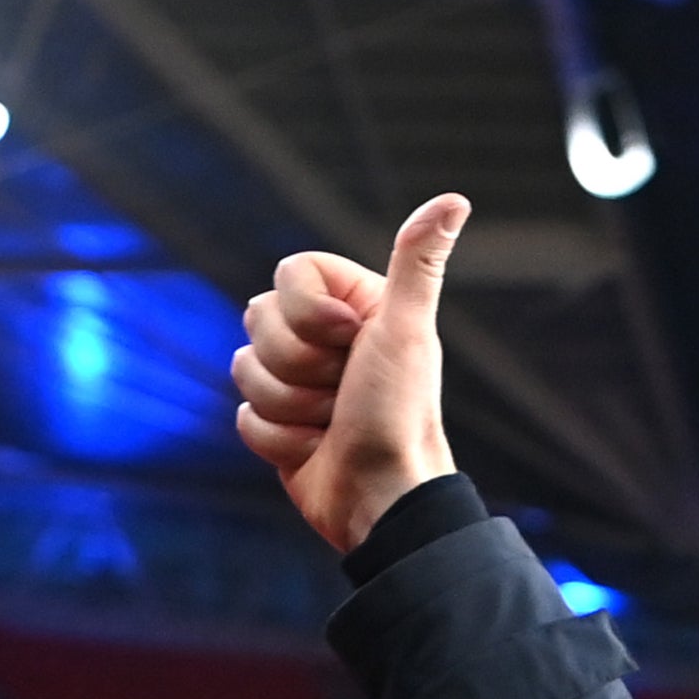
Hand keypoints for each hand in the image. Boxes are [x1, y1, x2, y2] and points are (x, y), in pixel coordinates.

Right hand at [232, 192, 467, 551]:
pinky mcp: (278, 424)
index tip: (349, 341)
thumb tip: (454, 200)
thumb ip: (419, 262)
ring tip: (332, 423)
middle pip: (257, 318)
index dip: (307, 312)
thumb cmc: (399, 415)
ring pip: (244, 368)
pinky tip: (316, 450)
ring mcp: (296, 382)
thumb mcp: (408, 330)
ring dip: (290, 406)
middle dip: (298, 364)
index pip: (288, 274)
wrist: (382, 498)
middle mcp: (322, 340)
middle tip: (342, 389)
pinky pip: (244, 416)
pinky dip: (280, 441)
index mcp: (352, 306)